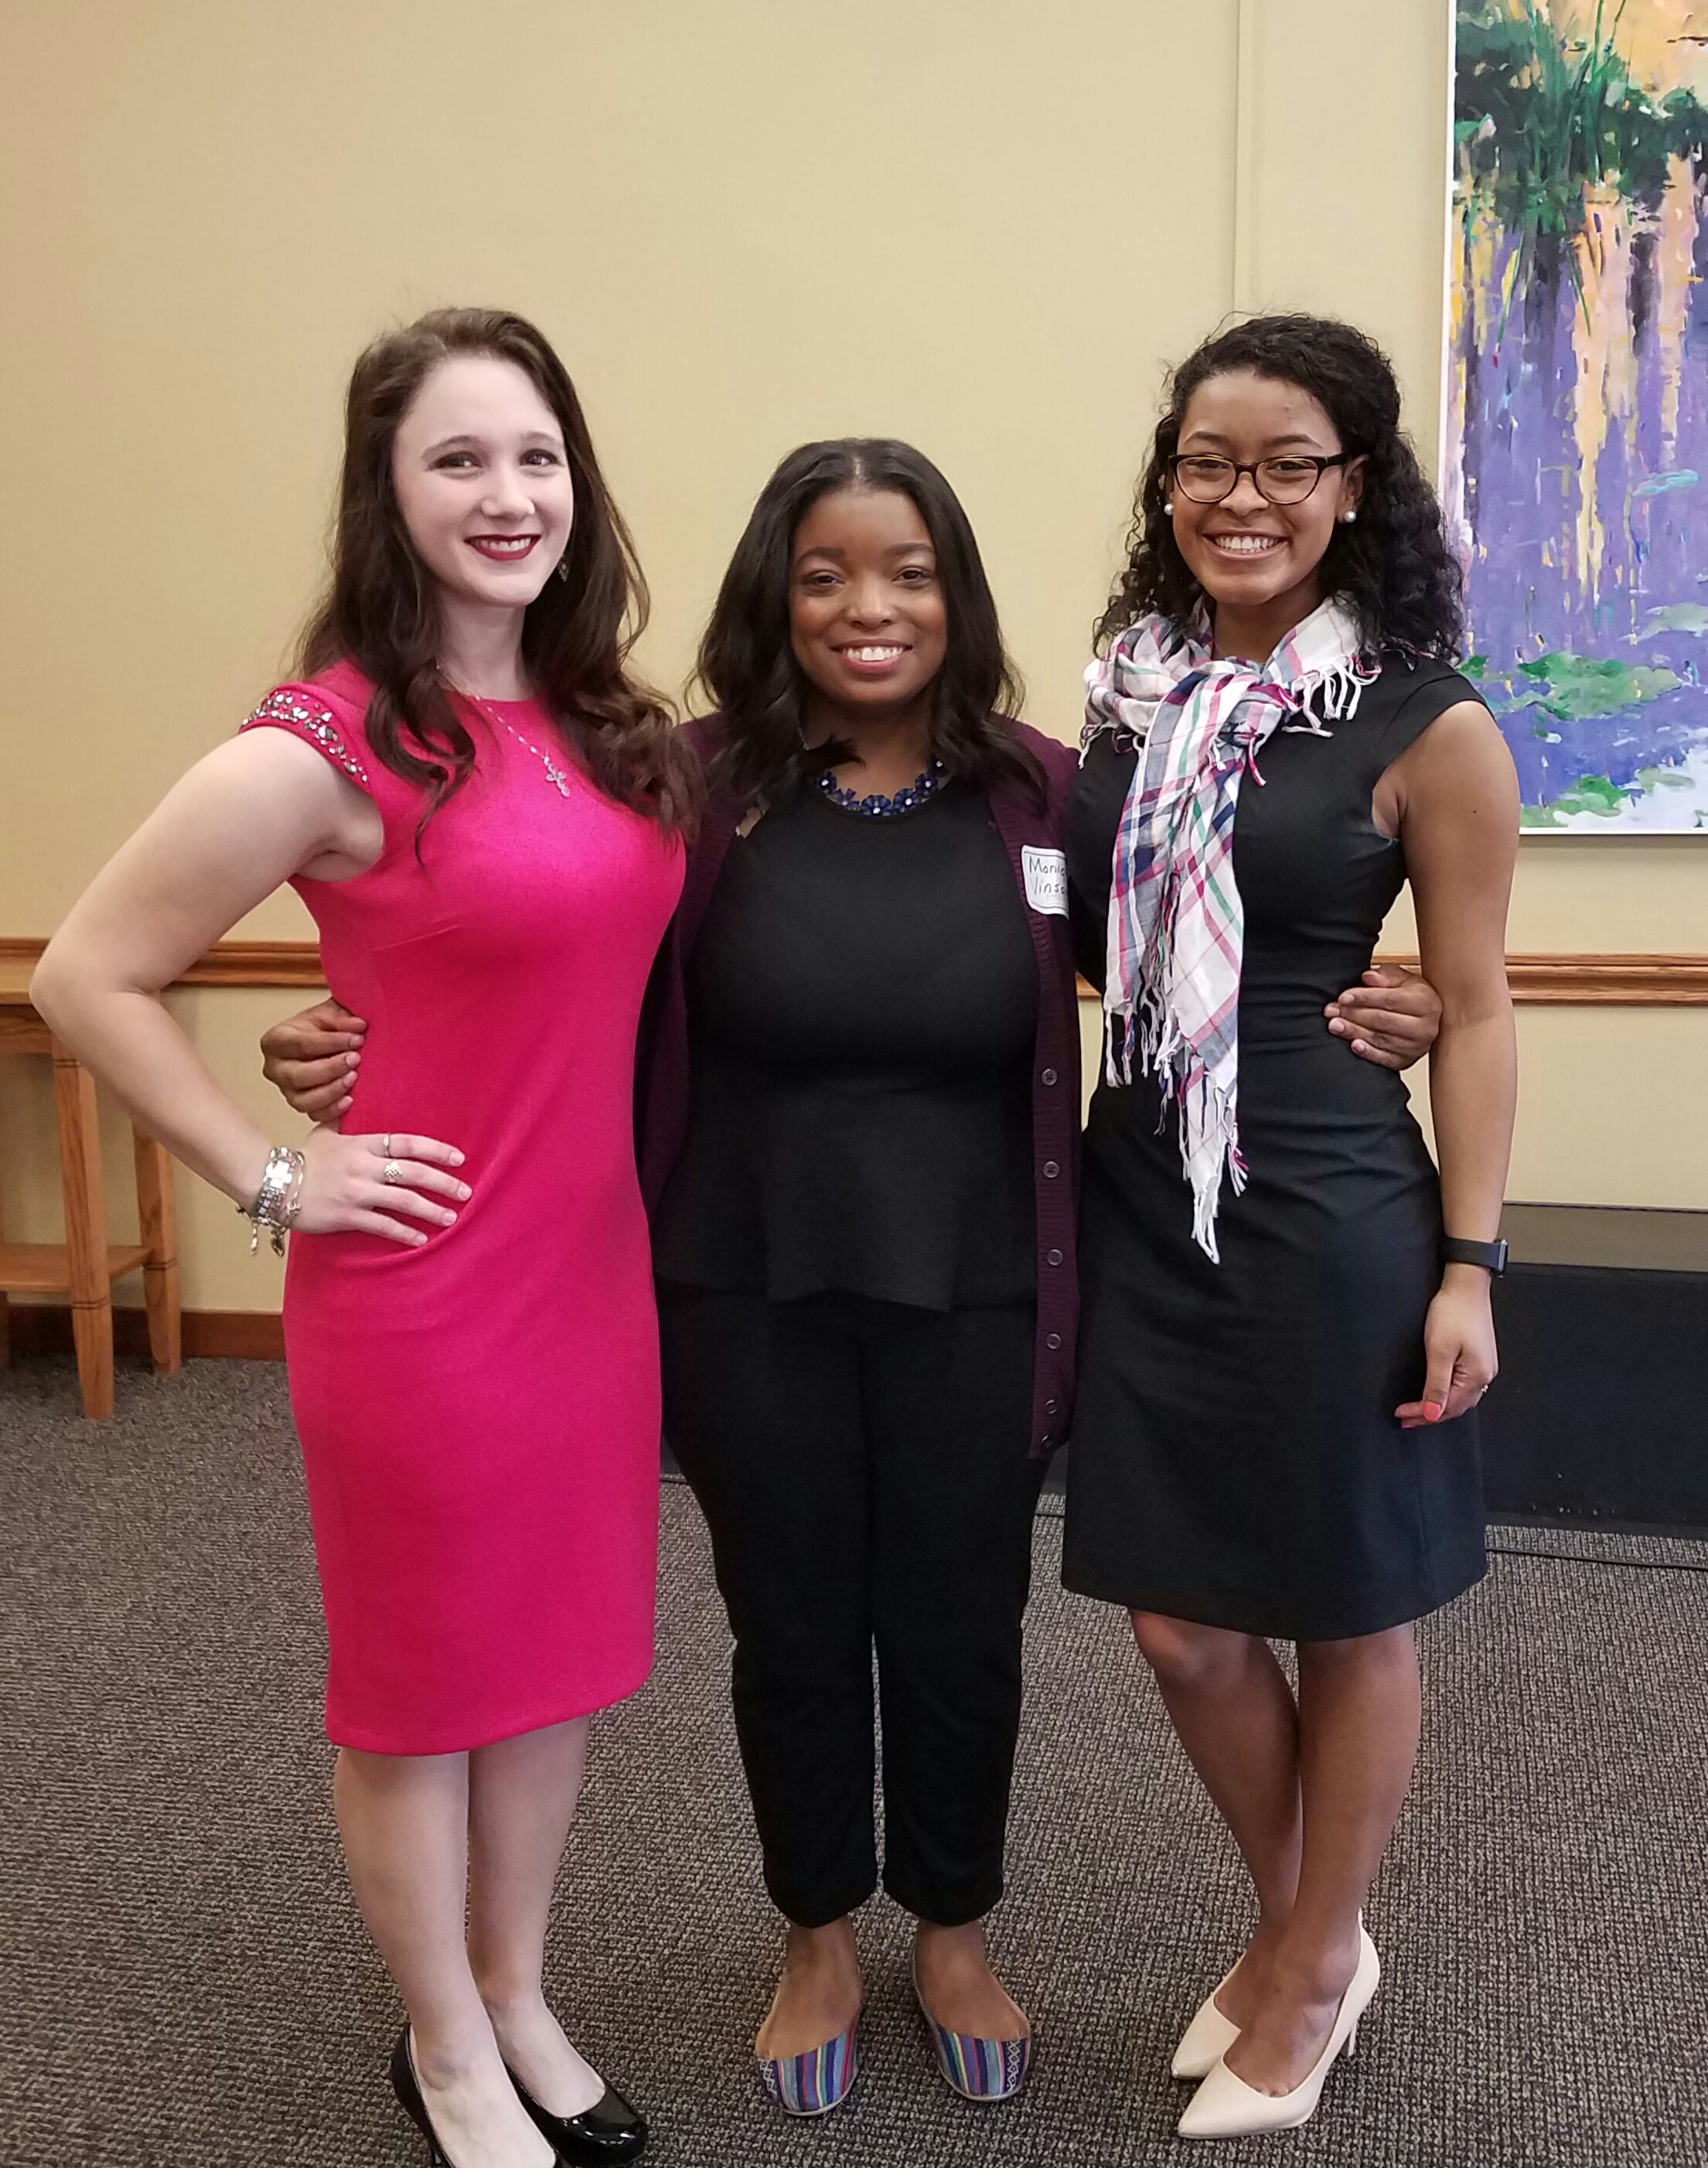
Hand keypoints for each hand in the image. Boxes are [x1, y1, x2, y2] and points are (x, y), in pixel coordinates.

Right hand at [261, 998, 366, 1121]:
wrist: (328, 1040)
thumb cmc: (323, 1027)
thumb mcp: (331, 1014)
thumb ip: (342, 1018)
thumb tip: (358, 1026)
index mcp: (276, 1041)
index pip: (300, 1044)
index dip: (331, 1042)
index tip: (357, 1038)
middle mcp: (275, 1069)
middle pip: (298, 1075)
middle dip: (330, 1068)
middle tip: (355, 1059)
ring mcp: (286, 1090)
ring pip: (303, 1100)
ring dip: (332, 1091)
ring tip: (353, 1078)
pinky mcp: (302, 1105)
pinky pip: (315, 1114)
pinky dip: (333, 1110)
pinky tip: (349, 1099)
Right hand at [293, 1127, 468, 1247]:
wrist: (276, 1183)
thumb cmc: (303, 1158)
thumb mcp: (324, 1132)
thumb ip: (343, 1119)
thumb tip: (350, 1097)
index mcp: (362, 1145)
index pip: (407, 1143)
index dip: (435, 1150)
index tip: (459, 1158)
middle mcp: (364, 1167)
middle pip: (413, 1172)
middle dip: (443, 1183)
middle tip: (465, 1192)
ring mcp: (357, 1192)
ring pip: (403, 1200)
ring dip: (430, 1210)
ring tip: (451, 1218)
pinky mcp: (348, 1215)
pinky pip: (382, 1225)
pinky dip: (404, 1233)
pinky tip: (421, 1239)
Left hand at [1325, 963, 1441, 1071]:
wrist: (1424, 1021)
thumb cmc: (1412, 997)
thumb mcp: (1404, 979)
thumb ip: (1386, 975)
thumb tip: (1368, 977)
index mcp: (1426, 1002)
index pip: (1390, 1000)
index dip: (1364, 998)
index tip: (1344, 997)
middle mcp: (1425, 1026)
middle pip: (1383, 1020)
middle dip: (1354, 1014)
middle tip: (1332, 1011)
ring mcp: (1416, 1047)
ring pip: (1380, 1039)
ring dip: (1354, 1032)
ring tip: (1335, 1025)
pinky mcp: (1406, 1061)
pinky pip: (1384, 1058)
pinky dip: (1367, 1052)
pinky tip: (1353, 1044)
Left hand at [1395, 1269, 1496, 1427]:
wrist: (1466, 1285)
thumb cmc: (1453, 1312)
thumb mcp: (1439, 1350)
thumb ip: (1436, 1384)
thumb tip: (1433, 1414)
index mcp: (1476, 1377)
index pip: (1446, 1407)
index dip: (1422, 1414)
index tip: (1401, 1415)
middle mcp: (1485, 1375)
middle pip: (1455, 1406)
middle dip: (1429, 1415)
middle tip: (1406, 1419)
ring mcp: (1484, 1366)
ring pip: (1460, 1398)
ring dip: (1438, 1406)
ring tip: (1418, 1411)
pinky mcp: (1479, 1357)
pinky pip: (1463, 1386)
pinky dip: (1448, 1394)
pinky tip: (1437, 1393)